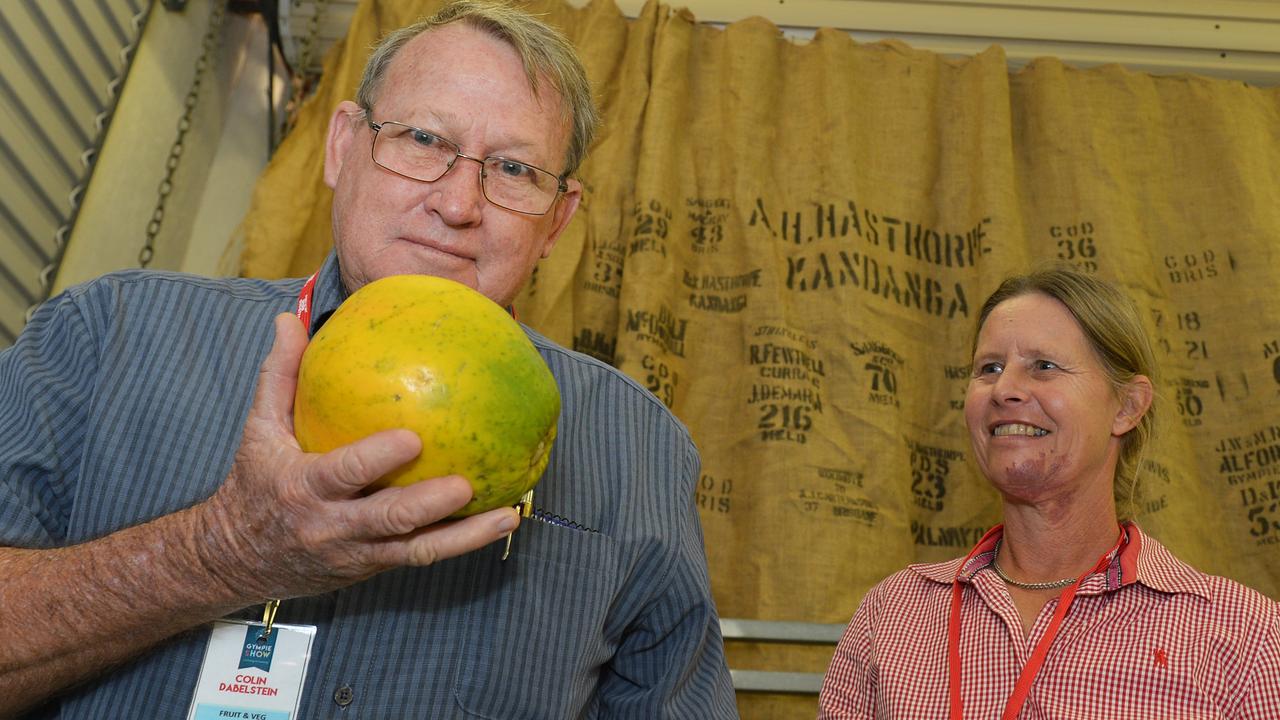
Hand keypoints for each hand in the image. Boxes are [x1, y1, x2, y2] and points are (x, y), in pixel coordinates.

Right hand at [196, 313, 518, 600]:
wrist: (239, 560)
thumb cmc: (257, 483)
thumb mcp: (258, 430)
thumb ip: (279, 376)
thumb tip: (289, 319)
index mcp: (303, 487)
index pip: (341, 475)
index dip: (375, 460)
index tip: (411, 439)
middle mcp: (333, 526)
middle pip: (387, 520)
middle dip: (427, 505)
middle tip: (466, 483)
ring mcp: (359, 552)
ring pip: (416, 549)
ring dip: (465, 535)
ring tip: (507, 512)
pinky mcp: (377, 565)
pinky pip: (424, 555)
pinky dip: (464, 542)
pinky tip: (501, 519)